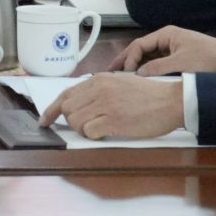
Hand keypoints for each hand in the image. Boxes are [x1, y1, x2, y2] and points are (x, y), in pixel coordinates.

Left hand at [38, 74, 184, 140]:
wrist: (171, 101)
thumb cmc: (149, 95)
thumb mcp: (121, 83)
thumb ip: (100, 89)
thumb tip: (82, 101)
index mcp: (100, 79)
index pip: (66, 94)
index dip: (52, 109)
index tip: (45, 119)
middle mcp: (99, 89)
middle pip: (67, 108)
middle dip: (71, 121)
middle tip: (85, 126)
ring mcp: (105, 104)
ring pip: (75, 121)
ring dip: (82, 130)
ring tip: (99, 129)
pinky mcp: (113, 120)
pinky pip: (89, 132)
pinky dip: (93, 136)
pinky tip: (106, 133)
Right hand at [113, 26, 215, 76]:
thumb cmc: (208, 59)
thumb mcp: (180, 64)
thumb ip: (157, 68)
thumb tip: (138, 75)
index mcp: (165, 35)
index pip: (139, 44)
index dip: (129, 58)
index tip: (125, 72)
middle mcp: (166, 40)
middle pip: (140, 50)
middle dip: (126, 61)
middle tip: (111, 72)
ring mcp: (171, 49)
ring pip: (147, 58)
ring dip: (136, 67)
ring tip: (123, 79)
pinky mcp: (176, 59)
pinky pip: (156, 64)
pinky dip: (147, 72)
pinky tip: (141, 81)